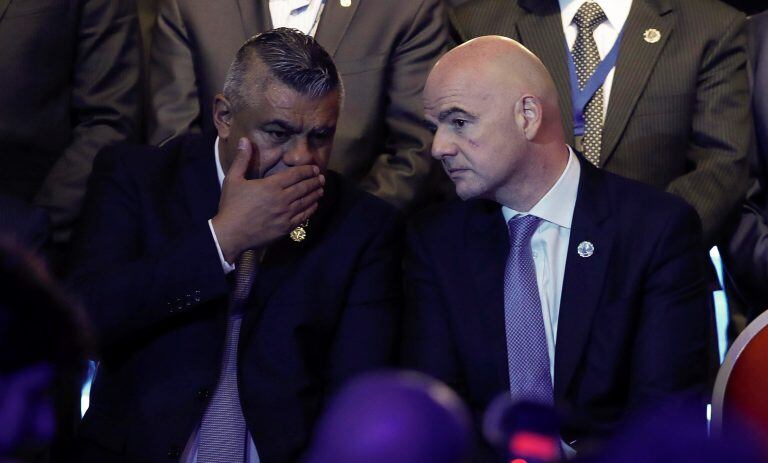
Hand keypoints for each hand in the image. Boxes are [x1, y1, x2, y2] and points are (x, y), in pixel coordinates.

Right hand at [211, 138, 323, 261]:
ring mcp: (286, 214)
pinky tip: (314, 205)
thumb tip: (245, 139)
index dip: (307, 170)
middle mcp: (282, 199)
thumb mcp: (233, 179)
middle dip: (314, 181)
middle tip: (321, 177)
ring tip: (321, 189)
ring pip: (306, 201)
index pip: (295, 174)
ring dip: (315, 194)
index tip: (314, 168)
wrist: (230, 234)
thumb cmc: (231, 205)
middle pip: (304, 187)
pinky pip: (304, 216)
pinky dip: (311, 209)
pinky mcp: (286, 227)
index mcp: (271, 185)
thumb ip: (242, 159)